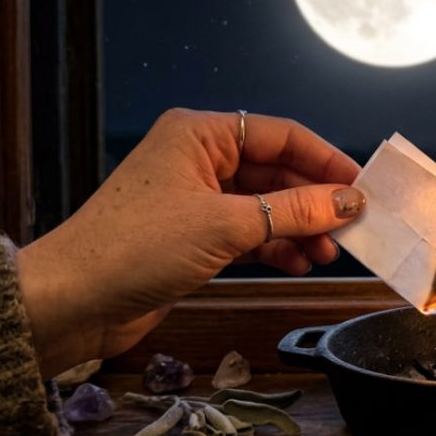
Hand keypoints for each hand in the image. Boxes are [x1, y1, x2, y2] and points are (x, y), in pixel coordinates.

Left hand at [16, 108, 364, 377]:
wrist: (72, 301)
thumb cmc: (135, 248)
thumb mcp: (226, 225)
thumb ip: (294, 211)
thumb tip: (348, 201)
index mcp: (200, 134)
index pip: (281, 135)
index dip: (326, 161)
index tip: (363, 187)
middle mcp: (199, 159)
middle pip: (276, 171)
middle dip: (314, 202)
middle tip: (353, 228)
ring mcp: (195, 199)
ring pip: (265, 205)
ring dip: (299, 229)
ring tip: (327, 254)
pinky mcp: (192, 236)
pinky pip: (249, 232)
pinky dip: (275, 247)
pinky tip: (298, 264)